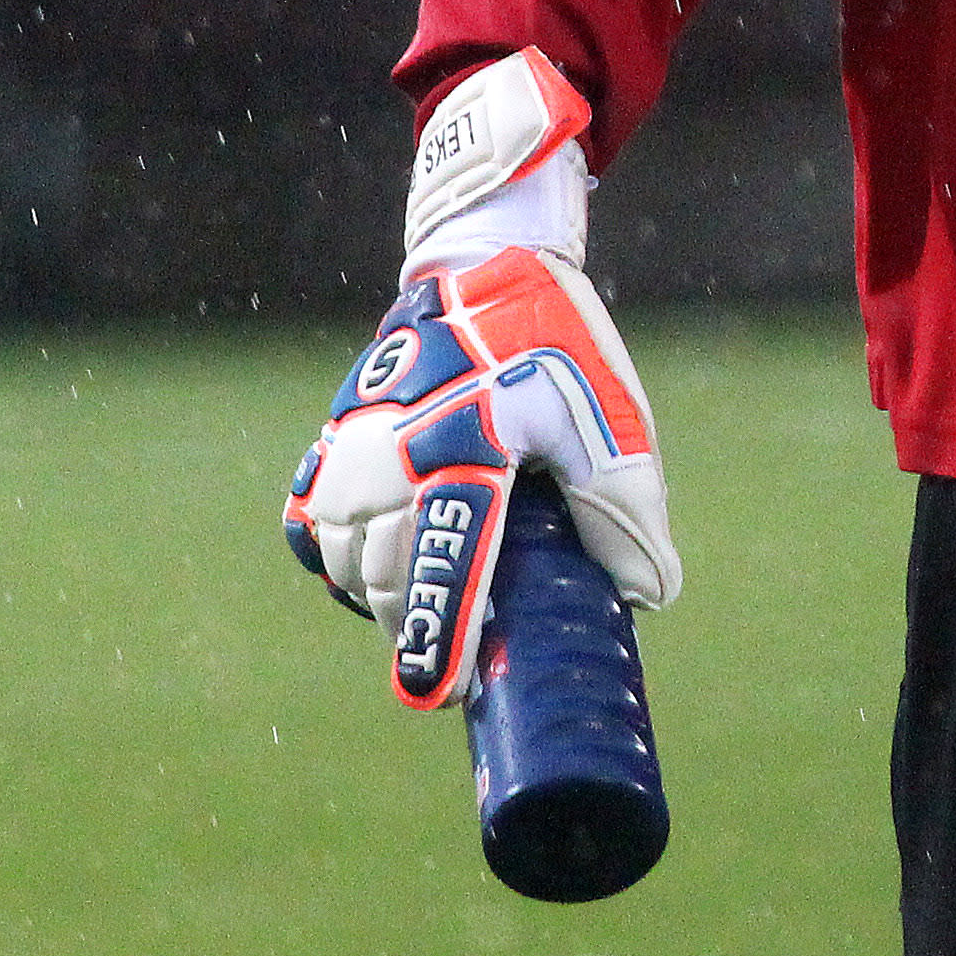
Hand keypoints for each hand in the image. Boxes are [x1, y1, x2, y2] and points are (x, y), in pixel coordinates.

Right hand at [282, 49, 681, 710]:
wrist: (485, 262)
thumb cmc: (558, 345)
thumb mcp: (612, 418)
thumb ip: (626, 508)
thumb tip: (646, 596)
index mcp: (467, 448)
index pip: (441, 560)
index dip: (436, 634)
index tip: (433, 693)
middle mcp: (394, 451)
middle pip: (384, 572)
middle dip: (413, 625)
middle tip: (453, 663)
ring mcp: (354, 444)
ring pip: (340, 553)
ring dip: (373, 592)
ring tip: (418, 608)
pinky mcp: (334, 435)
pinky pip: (309, 519)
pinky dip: (332, 553)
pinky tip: (371, 565)